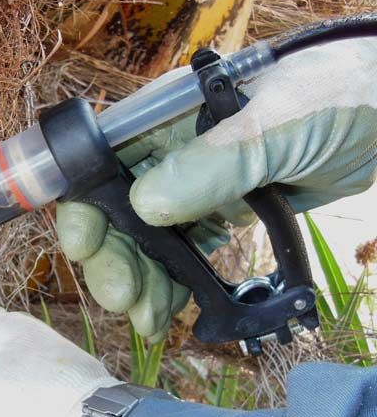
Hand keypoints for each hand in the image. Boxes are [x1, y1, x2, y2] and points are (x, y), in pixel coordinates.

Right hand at [58, 38, 376, 340]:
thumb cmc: (332, 96)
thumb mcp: (275, 123)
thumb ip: (213, 162)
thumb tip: (144, 206)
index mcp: (163, 119)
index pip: (100, 164)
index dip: (84, 205)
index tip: (84, 246)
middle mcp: (166, 154)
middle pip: (115, 213)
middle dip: (114, 259)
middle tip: (124, 300)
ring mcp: (191, 187)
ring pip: (145, 243)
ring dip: (141, 282)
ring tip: (149, 320)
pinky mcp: (215, 214)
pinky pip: (180, 255)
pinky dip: (172, 286)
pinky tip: (171, 312)